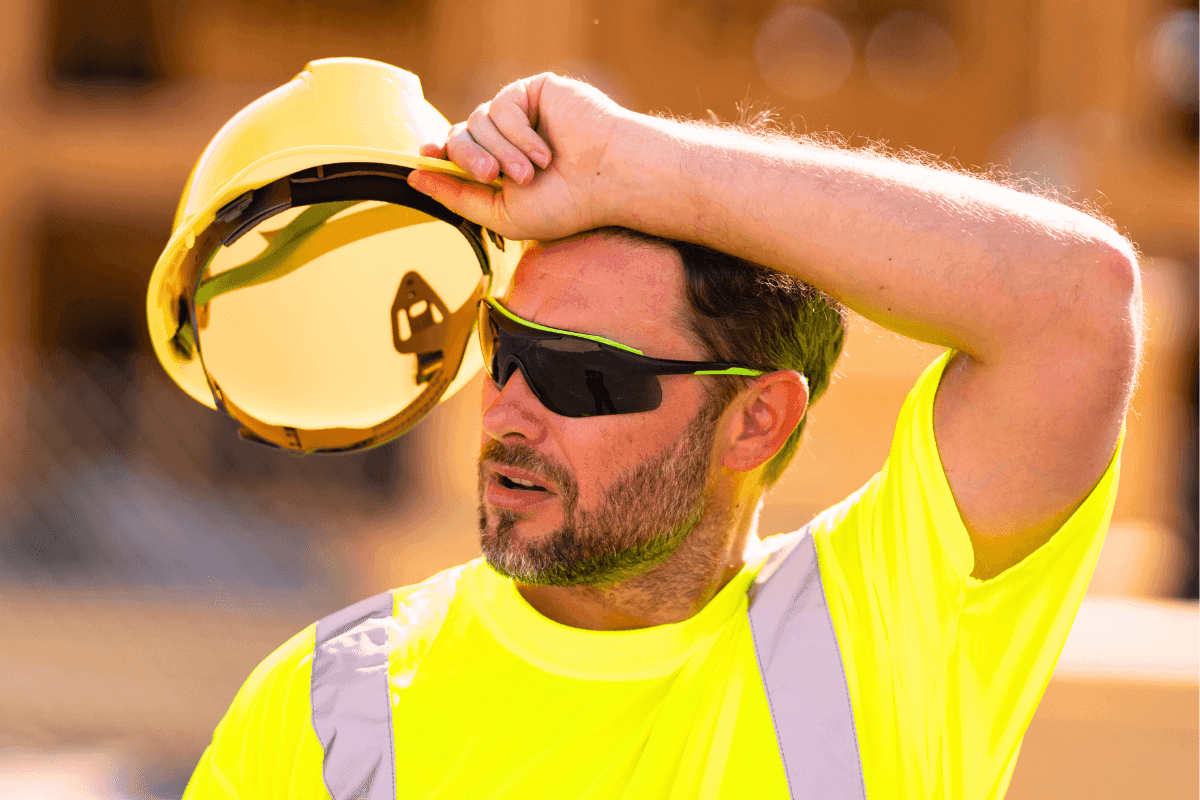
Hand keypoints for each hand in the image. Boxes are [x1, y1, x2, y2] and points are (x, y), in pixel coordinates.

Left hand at [407, 73, 624, 240]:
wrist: (609, 181)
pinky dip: (518, 133)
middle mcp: (505, 137)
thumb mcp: (504, 215)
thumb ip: (458, 197)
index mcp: (498, 166)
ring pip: (477, 122)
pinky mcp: (533, 91)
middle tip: (494, 176)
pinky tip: (544, 151)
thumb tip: (414, 176)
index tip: (426, 156)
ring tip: (533, 172)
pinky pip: (502, 105)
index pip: (454, 152)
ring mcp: (519, 112)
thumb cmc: (567, 204)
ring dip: (503, 152)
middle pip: (458, 136)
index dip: (436, 153)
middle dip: (469, 159)